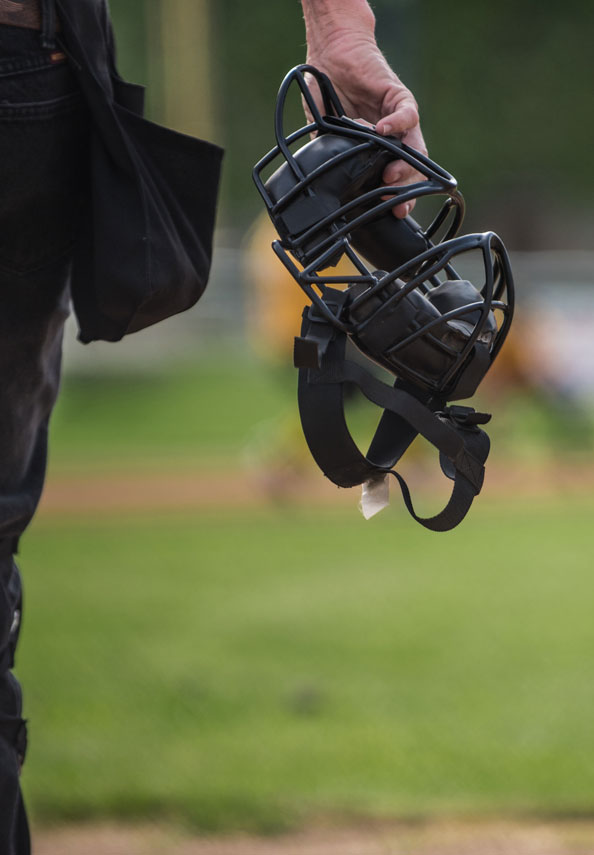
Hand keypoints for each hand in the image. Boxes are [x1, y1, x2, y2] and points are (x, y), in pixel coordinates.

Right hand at [303, 6, 426, 216]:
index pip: (396, 180)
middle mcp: (393, 137)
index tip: (391, 214)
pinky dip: (397, 124)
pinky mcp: (398, 96)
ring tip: (391, 174)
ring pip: (415, 147)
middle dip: (406, 189)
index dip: (397, 198)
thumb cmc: (327, 96)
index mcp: (377, 151)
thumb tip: (326, 182)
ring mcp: (398, 117)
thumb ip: (332, 157)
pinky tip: (382, 131)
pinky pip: (407, 114)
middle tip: (394, 202)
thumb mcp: (326, 137)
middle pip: (412, 168)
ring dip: (406, 164)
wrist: (328, 57)